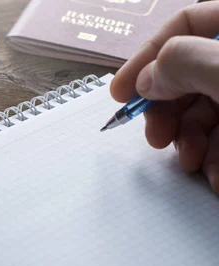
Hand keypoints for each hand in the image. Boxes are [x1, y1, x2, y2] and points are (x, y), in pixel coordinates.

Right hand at [110, 1, 218, 192]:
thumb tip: (149, 80)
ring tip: (192, 162)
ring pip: (207, 112)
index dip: (148, 56)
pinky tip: (216, 177)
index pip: (187, 24)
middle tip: (155, 137)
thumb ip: (182, 64)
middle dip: (168, 111)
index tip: (121, 91)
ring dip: (190, 143)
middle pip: (192, 74)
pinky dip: (216, 160)